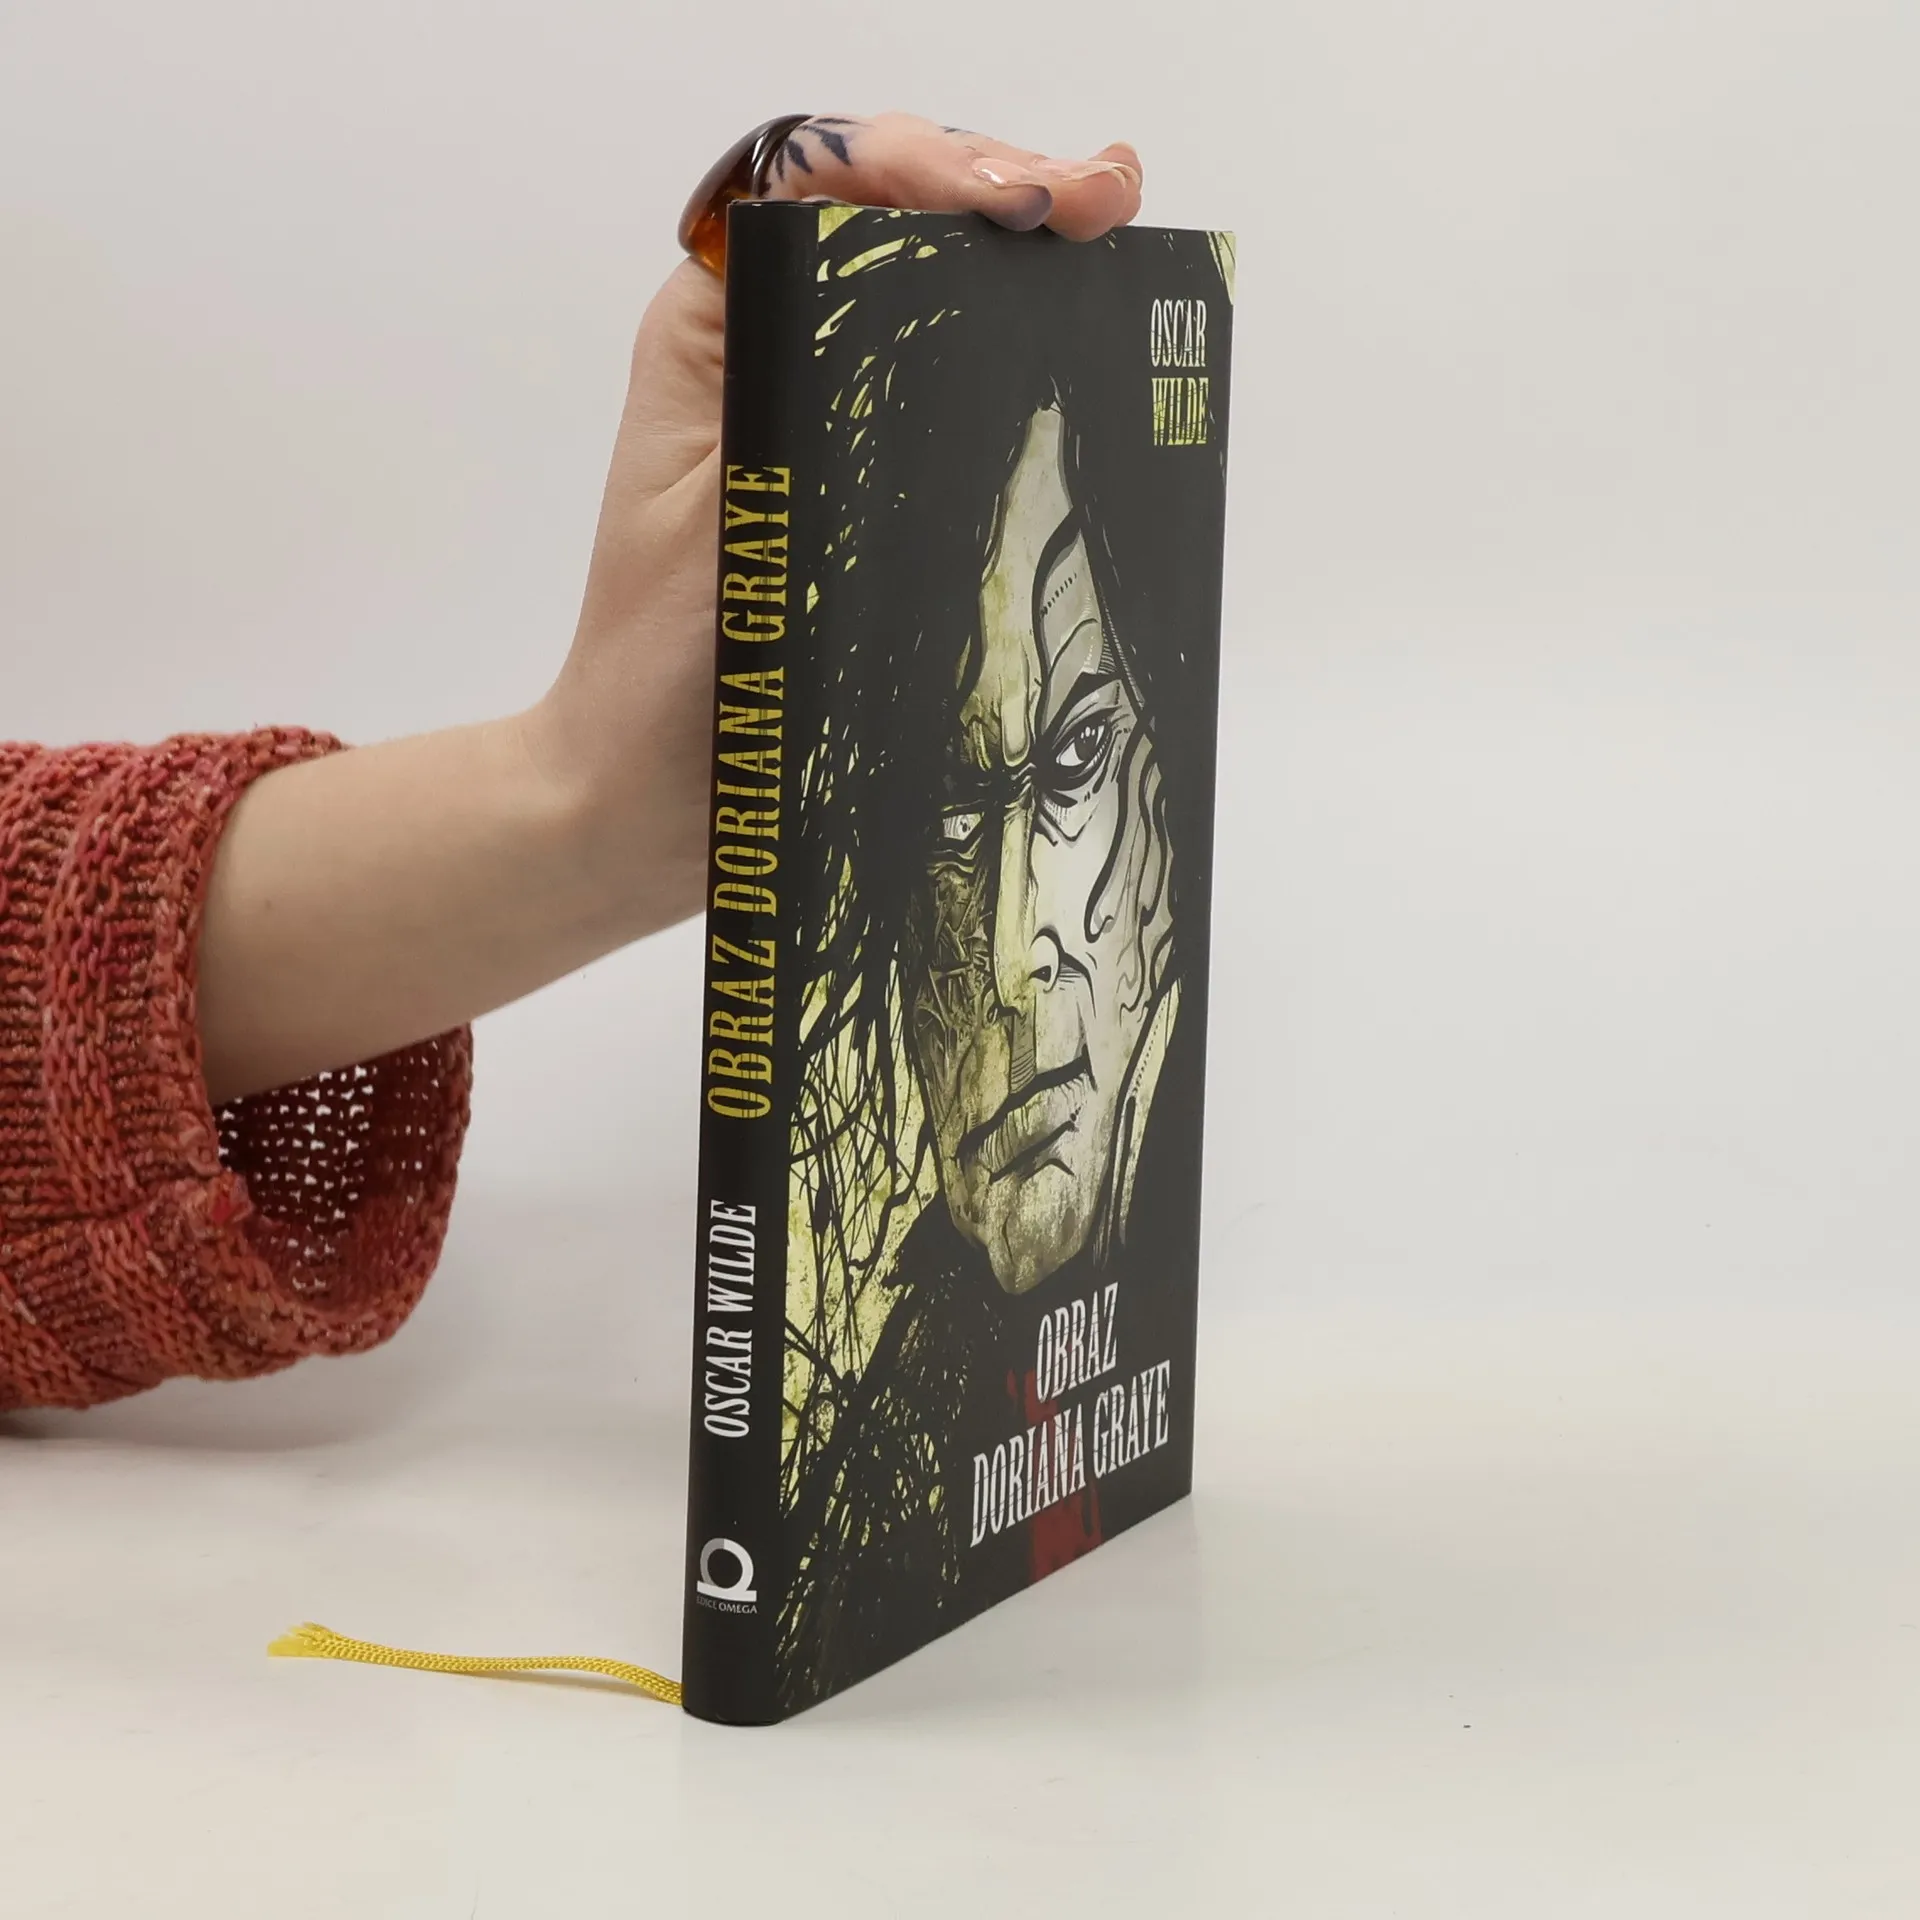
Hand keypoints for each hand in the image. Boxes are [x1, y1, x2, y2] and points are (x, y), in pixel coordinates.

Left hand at [522, 115, 1144, 932]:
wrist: (649, 800)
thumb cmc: (660, 673)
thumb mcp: (727, 520)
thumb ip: (807, 415)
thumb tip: (938, 327)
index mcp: (719, 332)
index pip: (823, 190)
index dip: (926, 166)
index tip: (1018, 202)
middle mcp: (777, 356)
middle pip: (896, 221)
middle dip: (1002, 188)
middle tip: (1101, 199)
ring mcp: (834, 423)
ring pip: (936, 296)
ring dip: (1026, 257)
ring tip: (1105, 228)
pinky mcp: (877, 494)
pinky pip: (957, 401)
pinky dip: (1026, 362)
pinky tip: (1090, 347)